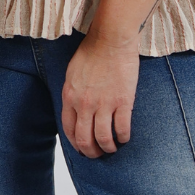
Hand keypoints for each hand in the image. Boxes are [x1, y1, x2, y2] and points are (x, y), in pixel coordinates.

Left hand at [61, 33, 139, 157]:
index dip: (75, 144)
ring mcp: (104, 104)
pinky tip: (125, 137)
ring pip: (104, 139)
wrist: (111, 39)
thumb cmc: (92, 51)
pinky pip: (122, 129)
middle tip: (97, 154)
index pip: (69, 130)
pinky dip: (124, 138)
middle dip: (91, 152)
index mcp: (70, 97)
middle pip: (85, 139)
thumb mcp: (72, 74)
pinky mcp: (123, 102)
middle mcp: (84, 104)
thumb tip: (75, 109)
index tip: (82, 148)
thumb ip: (72, 93)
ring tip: (112, 149)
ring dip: (108, 148)